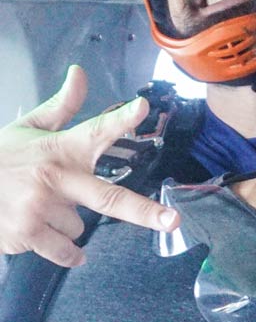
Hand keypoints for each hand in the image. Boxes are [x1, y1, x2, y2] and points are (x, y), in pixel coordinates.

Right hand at [0, 66, 178, 266]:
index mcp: (60, 149)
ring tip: (37, 206)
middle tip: (172, 221)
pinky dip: (61, 249)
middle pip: (109, 198)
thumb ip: (63, 106)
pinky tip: (39, 231)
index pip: (95, 130)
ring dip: (65, 222)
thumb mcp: (28, 127)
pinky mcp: (27, 234)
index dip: (121, 119)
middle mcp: (55, 178)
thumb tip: (81, 72)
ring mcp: (41, 208)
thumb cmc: (0, 158)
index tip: (142, 107)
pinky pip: (66, 250)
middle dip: (144, 211)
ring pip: (81, 227)